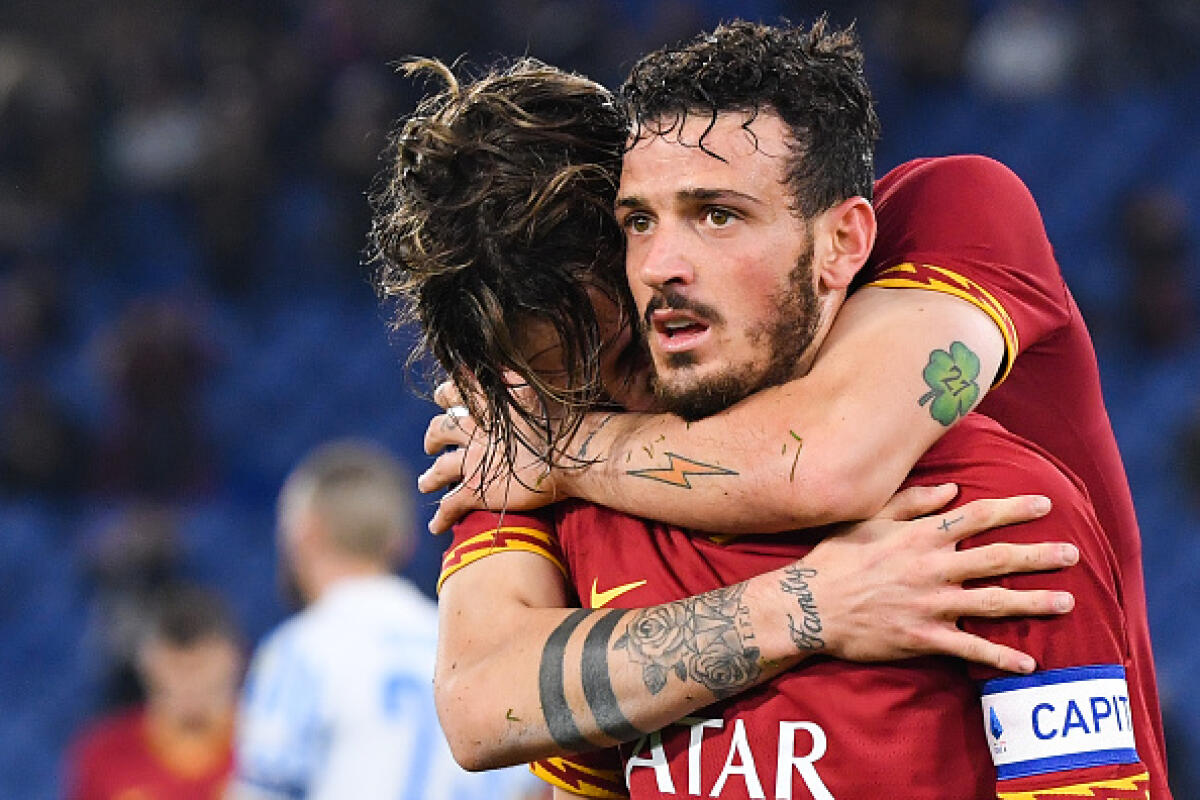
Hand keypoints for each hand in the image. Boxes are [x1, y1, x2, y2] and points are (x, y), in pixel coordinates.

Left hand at [419, 380, 561, 532]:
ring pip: (439, 469)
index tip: (444, 398)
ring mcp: (472, 461)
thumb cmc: (563, 421)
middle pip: (440, 428)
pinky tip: (436, 527)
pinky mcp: (476, 490)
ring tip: (425, 483)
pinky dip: (440, 518)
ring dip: (430, 478)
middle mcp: (474, 431)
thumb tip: (499, 371)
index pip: (454, 392)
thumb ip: (513, 382)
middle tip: (431, 444)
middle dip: (433, 436)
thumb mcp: (533, 390)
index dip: (447, 395)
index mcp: (487, 405)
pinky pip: (450, 506)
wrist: (570, 453)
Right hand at [803, 483, 1075, 672]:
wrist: (808, 606)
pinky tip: (1029, 663)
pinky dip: (1001, 657)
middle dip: (1040, 556)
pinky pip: (971, 648)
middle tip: (1074, 553)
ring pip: (994, 603)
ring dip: (1033, 603)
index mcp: (921, 535)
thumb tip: (952, 489)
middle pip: (998, 559)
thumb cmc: (835, 558)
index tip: (1045, 506)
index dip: (1014, 510)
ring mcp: (931, 605)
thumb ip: (912, 501)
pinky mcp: (924, 638)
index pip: (978, 517)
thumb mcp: (867, 518)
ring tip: (1066, 602)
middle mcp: (933, 568)